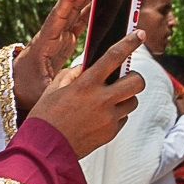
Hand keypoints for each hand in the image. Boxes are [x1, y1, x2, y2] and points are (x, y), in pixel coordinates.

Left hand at [13, 0, 100, 112]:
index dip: (68, 0)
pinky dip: (91, 9)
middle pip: (70, 6)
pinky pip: (80, 20)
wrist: (16, 86)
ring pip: (76, 10)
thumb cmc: (26, 88)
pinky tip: (104, 0)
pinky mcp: (65, 39)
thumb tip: (79, 83)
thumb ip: (58, 87)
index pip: (58, 16)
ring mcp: (59, 34)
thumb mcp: (41, 91)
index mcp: (45, 42)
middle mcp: (52, 33)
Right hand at [25, 28, 143, 157]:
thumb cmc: (45, 116)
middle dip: (135, 77)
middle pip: (137, 82)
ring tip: (108, 100)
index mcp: (86, 84)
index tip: (139, 34)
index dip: (130, 42)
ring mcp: (108, 118)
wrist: (43, 149)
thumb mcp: (54, 88)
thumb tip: (85, 67)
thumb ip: (72, 73)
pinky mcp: (110, 133)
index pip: (114, 57)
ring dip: (125, 97)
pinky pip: (123, 118)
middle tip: (125, 78)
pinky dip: (116, 114)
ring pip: (133, 102)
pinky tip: (99, 116)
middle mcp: (101, 100)